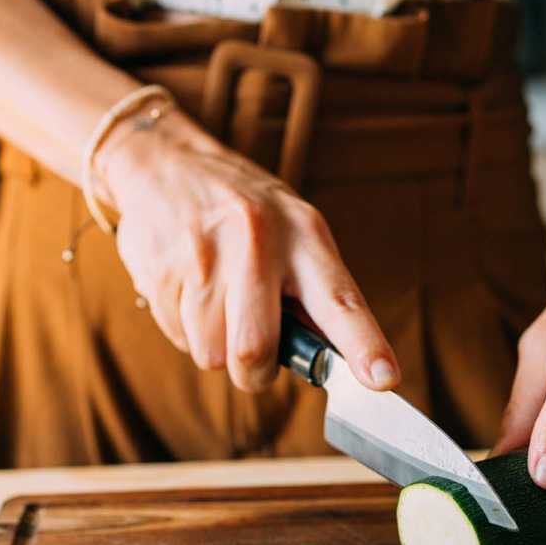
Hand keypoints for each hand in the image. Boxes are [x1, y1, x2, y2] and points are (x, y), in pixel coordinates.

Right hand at [93, 107, 398, 393]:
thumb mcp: (293, 232)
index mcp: (304, 234)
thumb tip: (328, 363)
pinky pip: (178, 337)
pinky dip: (185, 330)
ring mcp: (204, 256)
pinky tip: (189, 291)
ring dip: (215, 347)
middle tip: (255, 359)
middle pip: (255, 350)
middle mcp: (257, 242)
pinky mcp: (161, 272)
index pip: (341, 301)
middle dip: (254, 372)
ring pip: (211, 354)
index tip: (384, 380)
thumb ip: (314, 294)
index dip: (364, 345)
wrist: (166, 164)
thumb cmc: (245, 213)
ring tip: (217, 303)